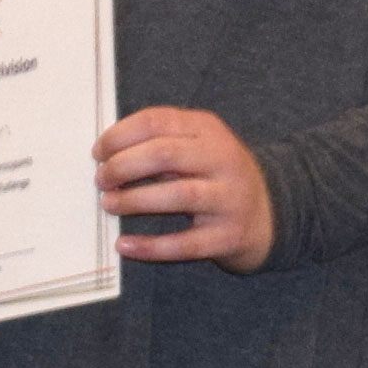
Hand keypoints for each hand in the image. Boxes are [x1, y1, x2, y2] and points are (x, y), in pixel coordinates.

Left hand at [97, 102, 273, 267]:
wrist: (269, 214)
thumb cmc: (216, 175)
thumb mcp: (198, 145)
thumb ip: (162, 142)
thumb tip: (107, 153)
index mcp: (209, 130)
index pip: (158, 121)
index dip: (121, 135)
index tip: (98, 151)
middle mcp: (224, 160)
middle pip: (166, 154)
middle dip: (124, 166)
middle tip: (101, 180)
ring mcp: (229, 199)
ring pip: (177, 196)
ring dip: (134, 200)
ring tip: (109, 204)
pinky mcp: (228, 237)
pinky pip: (185, 243)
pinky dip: (151, 246)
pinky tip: (124, 245)